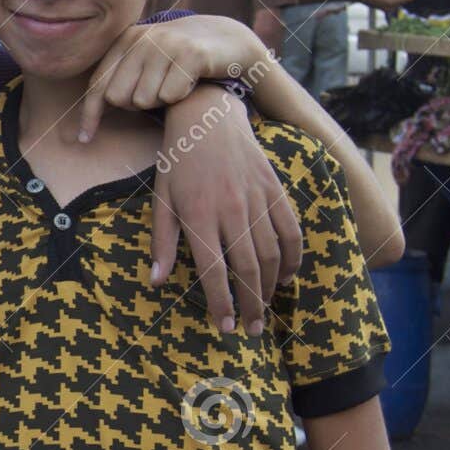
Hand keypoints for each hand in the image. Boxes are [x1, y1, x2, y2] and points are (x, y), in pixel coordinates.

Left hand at [78, 14, 266, 141]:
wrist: (229, 42)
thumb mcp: (146, 65)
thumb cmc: (179, 62)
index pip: (98, 85)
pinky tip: (191, 81)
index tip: (84, 139)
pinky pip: (169, 96)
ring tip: (176, 82)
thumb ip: (119, 83)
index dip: (89, 115)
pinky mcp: (191, 54)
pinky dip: (180, 97)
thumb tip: (85, 122)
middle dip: (136, 104)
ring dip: (160, 101)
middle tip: (159, 90)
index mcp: (125, 39)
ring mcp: (166, 43)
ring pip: (144, 99)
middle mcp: (142, 37)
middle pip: (118, 97)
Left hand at [155, 88, 301, 333]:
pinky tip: (287, 278)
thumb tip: (156, 281)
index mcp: (199, 215)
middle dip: (251, 305)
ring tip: (265, 310)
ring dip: (271, 288)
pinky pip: (290, 231)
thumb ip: (162, 242)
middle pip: (248, 268)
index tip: (225, 326)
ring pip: (272, 254)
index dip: (221, 302)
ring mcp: (257, 200)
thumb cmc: (179, 164)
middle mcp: (231, 210)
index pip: (214, 270)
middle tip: (250, 330)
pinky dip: (293, 258)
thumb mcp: (161, 200)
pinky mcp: (275, 190)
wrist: (209, 119)